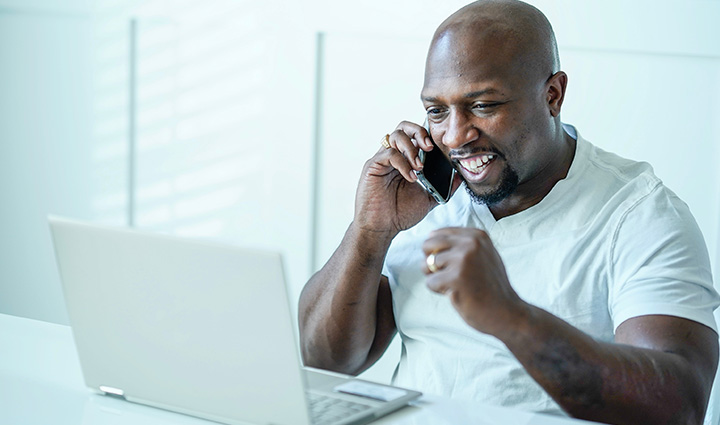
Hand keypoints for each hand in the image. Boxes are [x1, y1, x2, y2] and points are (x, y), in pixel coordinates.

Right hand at [353, 121, 460, 235]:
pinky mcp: (372, 167)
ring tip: (419, 167)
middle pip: (403, 127)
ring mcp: (381, 160)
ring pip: (395, 135)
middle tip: (429, 147)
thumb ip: (443, 188)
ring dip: (411, 148)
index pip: (414, 135)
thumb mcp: (428, 199)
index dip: (426, 135)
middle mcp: (392, 156)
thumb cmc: (399, 214)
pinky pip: (388, 154)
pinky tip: (411, 177)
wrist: (382, 229)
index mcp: (404, 160)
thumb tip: (460, 176)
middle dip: (418, 132)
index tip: (439, 147)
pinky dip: (402, 163)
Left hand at [422, 227, 526, 336]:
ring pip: (426, 265)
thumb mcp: (482, 255)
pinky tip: (458, 293)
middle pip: (428, 245)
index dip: (437, 252)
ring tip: (458, 285)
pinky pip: (430, 282)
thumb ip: (461, 244)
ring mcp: (464, 259)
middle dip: (431, 262)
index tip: (453, 265)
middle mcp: (471, 242)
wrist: (507, 312)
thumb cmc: (490, 287)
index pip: (437, 234)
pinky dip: (439, 291)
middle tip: (448, 275)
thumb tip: (430, 236)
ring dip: (437, 279)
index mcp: (476, 235)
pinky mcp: (457, 277)